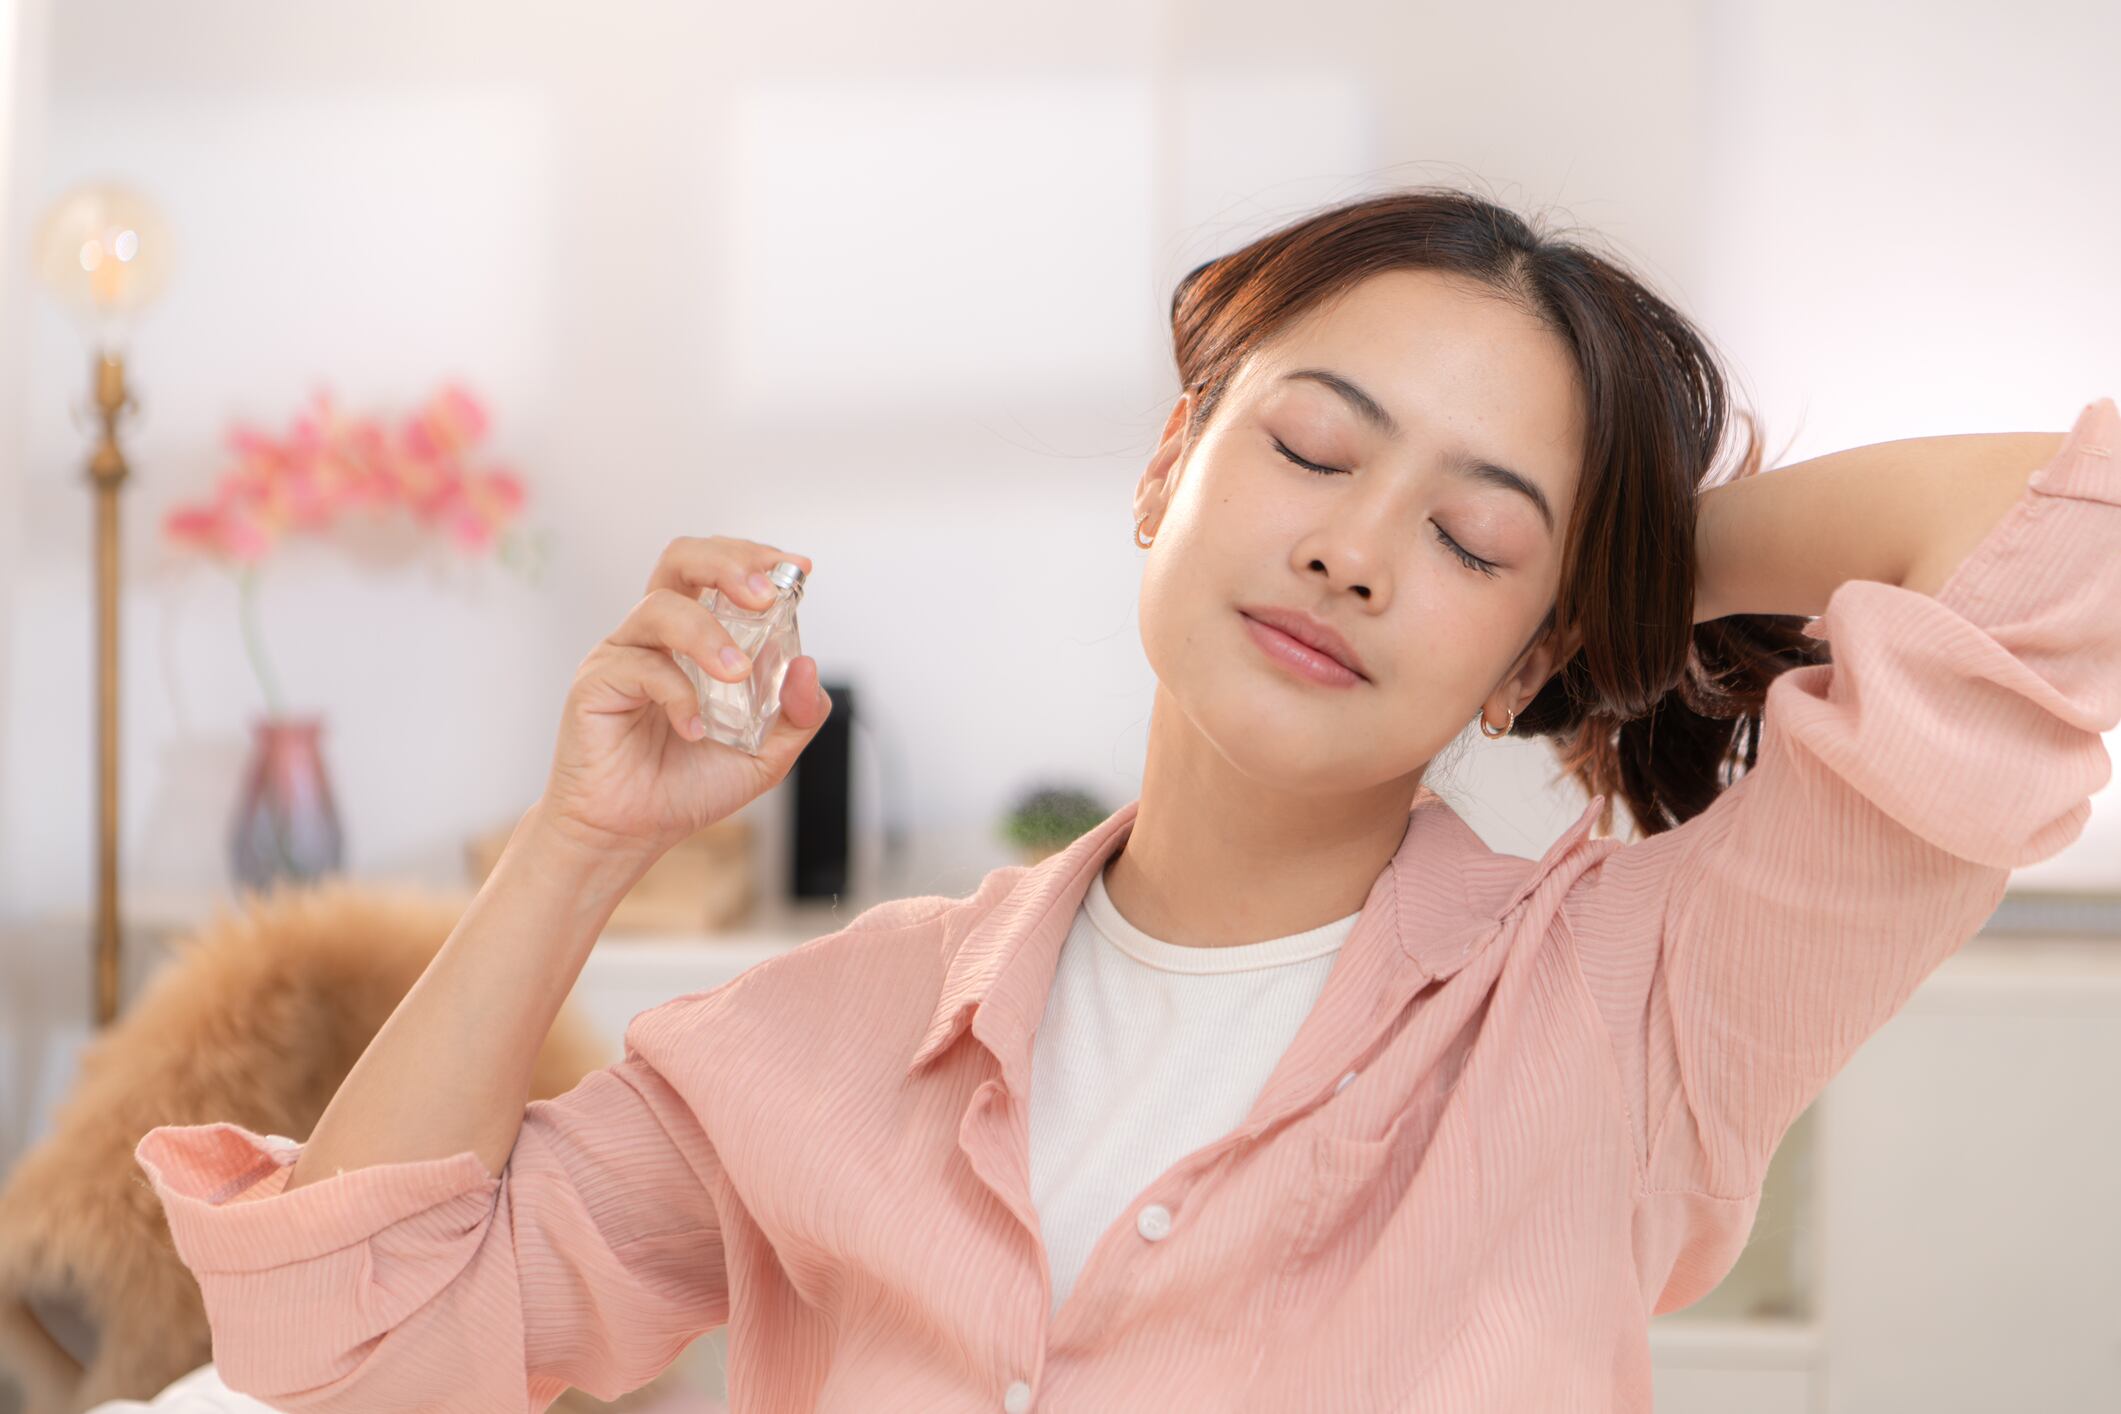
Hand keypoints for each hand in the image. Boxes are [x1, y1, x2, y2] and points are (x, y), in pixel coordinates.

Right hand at [534, 535, 830, 863]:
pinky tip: (692, 730)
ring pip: (661, 606)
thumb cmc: (686, 786)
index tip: (798, 568)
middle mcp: (658, 636)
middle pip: (682, 559)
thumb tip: (807, 666)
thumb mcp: (764, 755)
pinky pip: (640, 666)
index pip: (720, 572)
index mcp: (696, 638)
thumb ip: (796, 715)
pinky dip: (677, 694)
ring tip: (736, 674)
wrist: (631, 834)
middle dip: (728, 563)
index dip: (756, 558)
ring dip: (707, 634)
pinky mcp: (596, 682)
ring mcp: (624, 654)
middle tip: (764, 596)